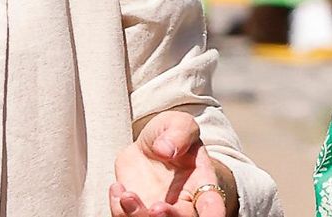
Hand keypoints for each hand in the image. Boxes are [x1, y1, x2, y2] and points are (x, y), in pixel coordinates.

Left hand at [111, 112, 232, 216]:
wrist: (148, 146)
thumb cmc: (172, 136)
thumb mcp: (179, 124)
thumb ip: (179, 132)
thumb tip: (166, 150)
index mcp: (202, 184)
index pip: (212, 204)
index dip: (214, 213)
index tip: (212, 215)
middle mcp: (183, 205)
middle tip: (155, 208)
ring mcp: (160, 212)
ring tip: (126, 196)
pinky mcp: (136, 213)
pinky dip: (118, 210)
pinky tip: (117, 189)